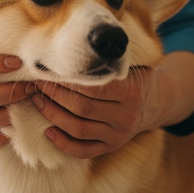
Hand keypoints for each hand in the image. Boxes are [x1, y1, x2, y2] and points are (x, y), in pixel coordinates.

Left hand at [31, 52, 193, 158]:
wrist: (157, 103)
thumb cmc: (135, 77)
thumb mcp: (130, 64)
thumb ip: (109, 58)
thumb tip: (79, 41)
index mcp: (131, 93)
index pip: (93, 87)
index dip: (67, 80)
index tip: (48, 70)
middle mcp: (126, 116)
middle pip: (82, 108)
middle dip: (55, 95)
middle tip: (37, 84)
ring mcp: (118, 134)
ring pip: (79, 129)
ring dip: (53, 115)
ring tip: (37, 101)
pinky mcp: (111, 147)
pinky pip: (84, 150)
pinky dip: (64, 144)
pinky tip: (48, 131)